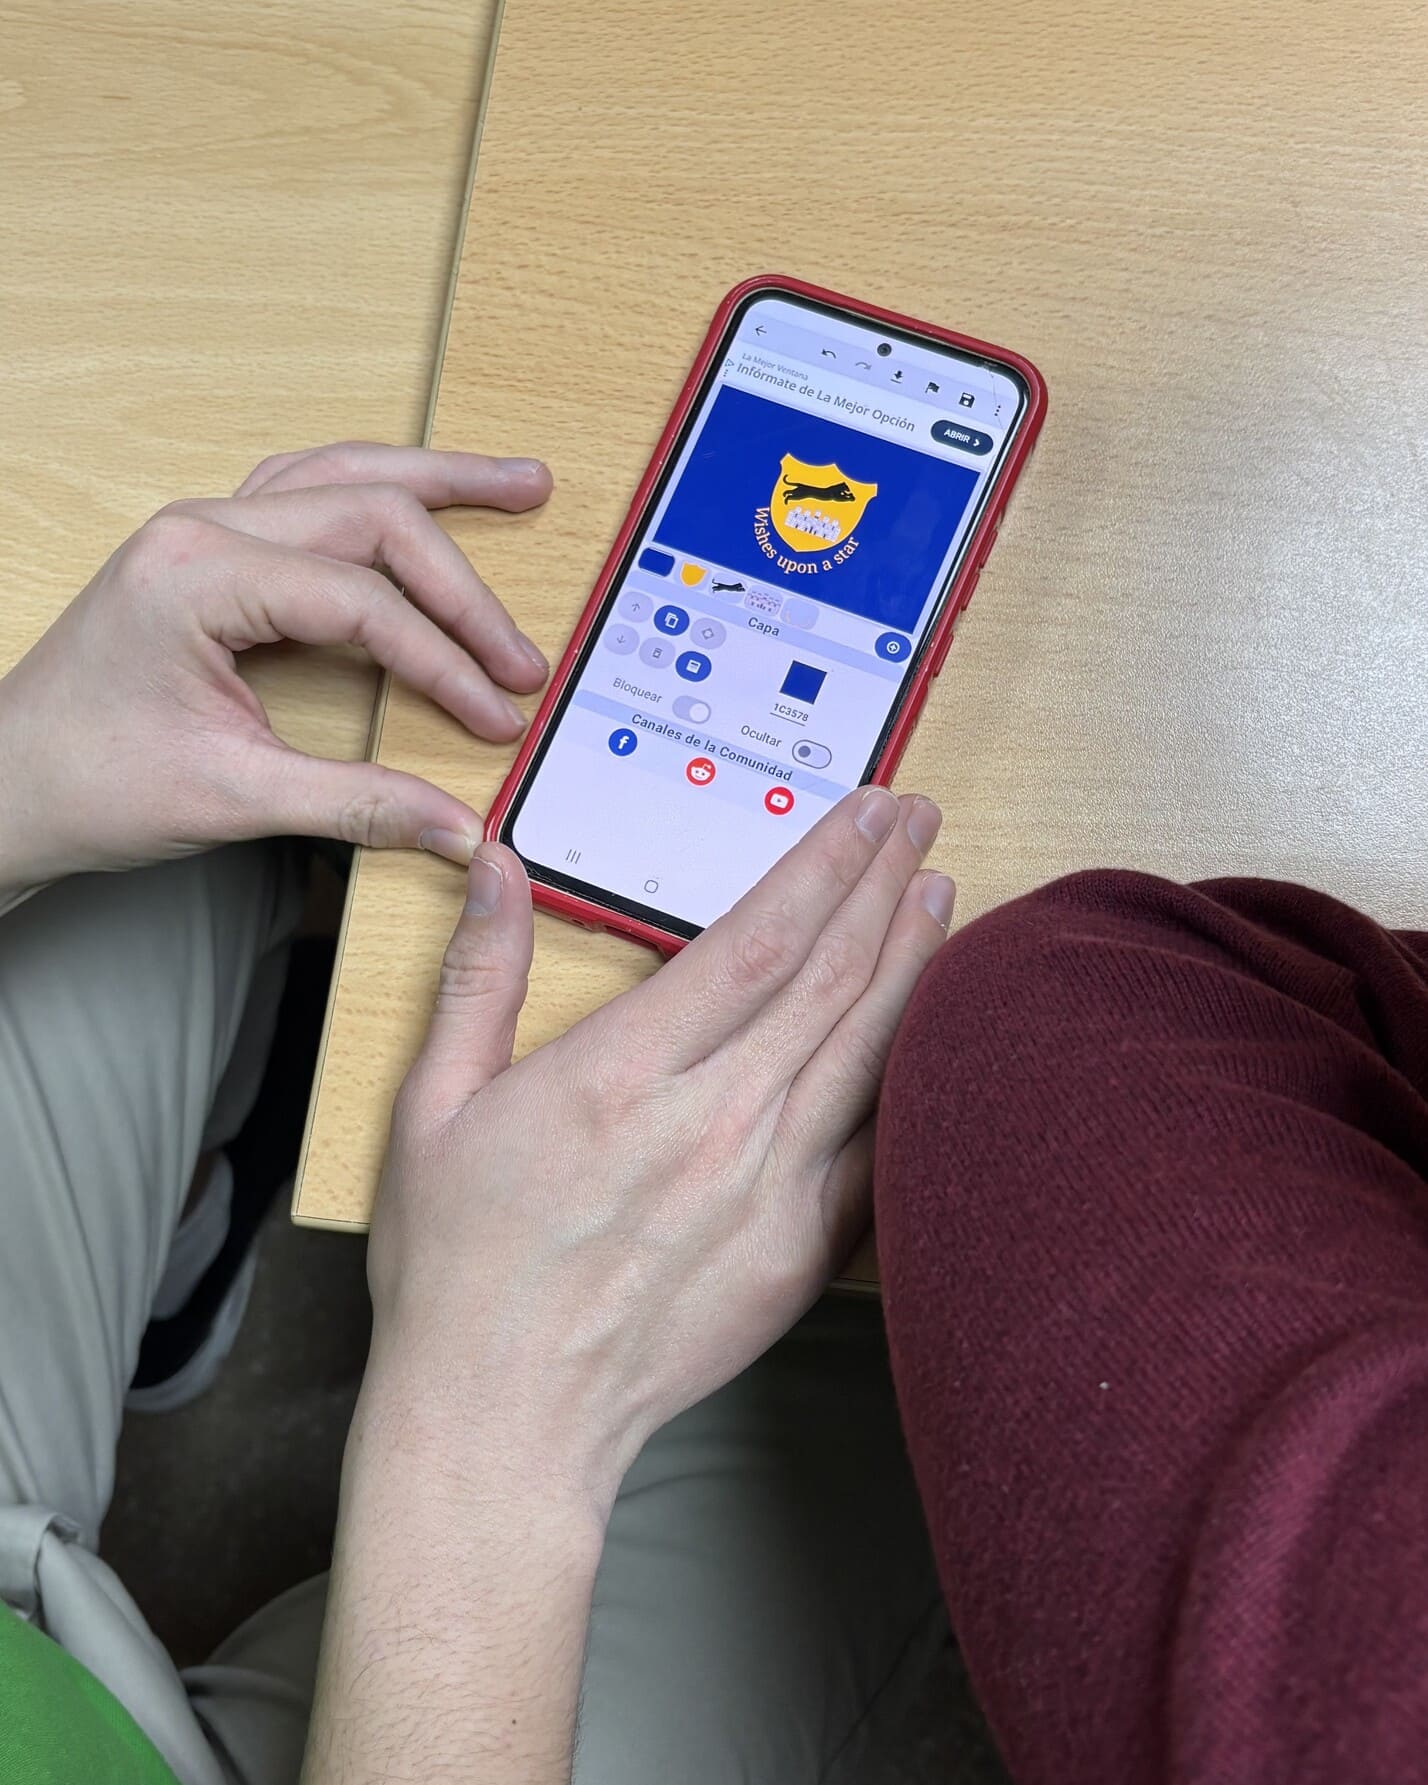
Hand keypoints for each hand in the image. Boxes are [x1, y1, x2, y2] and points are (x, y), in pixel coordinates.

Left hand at [0, 442, 550, 899]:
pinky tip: (425, 501)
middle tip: (523, 654)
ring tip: (519, 487)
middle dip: (462, 586)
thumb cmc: (87, 781)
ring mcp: (205, 527)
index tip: (496, 715)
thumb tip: (456, 824)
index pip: (362, 599)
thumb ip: (357, 805)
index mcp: (196, 574)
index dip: (444, 661)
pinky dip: (381, 498)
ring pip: (345, 477)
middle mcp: (202, 528)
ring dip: (438, 485)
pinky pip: (313, 494)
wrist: (8, 784)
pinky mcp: (212, 550)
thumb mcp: (231, 799)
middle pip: (371, 515)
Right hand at [367, 785, 954, 1507]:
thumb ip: (480, 977)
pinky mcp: (798, 1253)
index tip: (866, 811)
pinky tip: (933, 1035)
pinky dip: (910, 1080)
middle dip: (884, 885)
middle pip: (828, 978)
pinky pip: (874, 1151)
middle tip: (920, 822)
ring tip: (941, 894)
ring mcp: (766, 1191)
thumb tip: (497, 867)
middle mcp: (710, 1123)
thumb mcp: (431, 1107)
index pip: (756, 939)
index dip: (824, 864)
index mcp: (621, 1074)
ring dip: (911, 963)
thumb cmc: (460, 1267)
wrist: (505, 1419)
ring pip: (865, 1052)